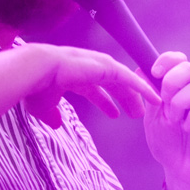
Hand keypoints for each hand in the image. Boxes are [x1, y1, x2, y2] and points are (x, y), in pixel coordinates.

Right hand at [23, 44, 159, 128]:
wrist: (37, 71)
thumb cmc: (36, 87)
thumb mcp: (43, 107)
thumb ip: (51, 115)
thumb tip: (55, 123)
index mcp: (75, 76)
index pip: (95, 89)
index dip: (106, 102)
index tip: (115, 114)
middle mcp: (89, 68)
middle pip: (115, 85)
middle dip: (126, 99)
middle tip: (137, 114)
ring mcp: (99, 66)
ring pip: (125, 82)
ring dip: (137, 95)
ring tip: (150, 107)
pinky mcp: (107, 67)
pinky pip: (131, 79)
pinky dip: (143, 87)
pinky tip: (153, 97)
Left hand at [142, 52, 189, 189]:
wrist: (180, 172)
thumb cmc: (168, 144)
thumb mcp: (153, 117)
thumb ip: (150, 95)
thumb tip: (141, 68)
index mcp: (180, 89)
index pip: (179, 62)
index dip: (168, 60)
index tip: (155, 72)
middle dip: (172, 82)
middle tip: (165, 102)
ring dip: (178, 106)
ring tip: (175, 122)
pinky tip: (187, 130)